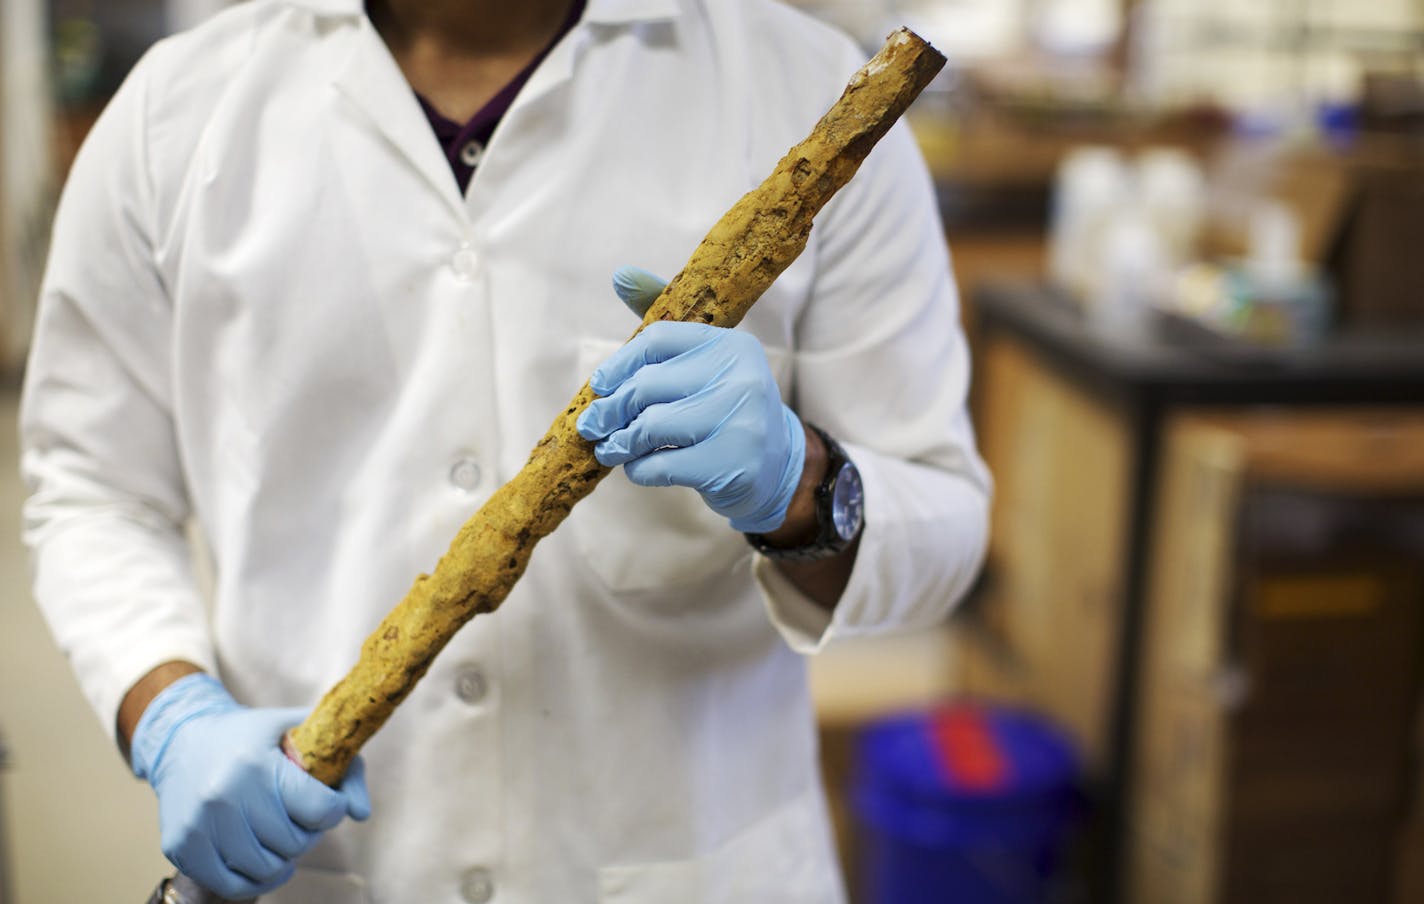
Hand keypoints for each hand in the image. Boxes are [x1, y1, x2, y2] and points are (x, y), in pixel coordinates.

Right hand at [130, 673, 370, 898]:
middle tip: (299, 817)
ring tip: (280, 835)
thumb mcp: (301, 732)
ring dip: (283, 858)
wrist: (182, 739)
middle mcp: (224, 794)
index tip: (326, 800)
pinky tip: (263, 860)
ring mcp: (199, 824)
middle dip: (308, 833)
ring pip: (266, 868)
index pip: (320, 809)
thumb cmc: (254, 737)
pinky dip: (255, 880)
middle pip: (295, 843)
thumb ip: (345, 768)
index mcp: (257, 763)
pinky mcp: (180, 846)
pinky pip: (230, 885)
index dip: (333, 809)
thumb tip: (360, 814)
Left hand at [578, 269, 804, 533]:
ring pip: (651, 426)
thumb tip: (619, 274)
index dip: (619, 363)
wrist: (778, 467)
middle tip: (592, 426)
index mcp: (732, 345)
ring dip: (620, 442)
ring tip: (610, 449)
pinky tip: (637, 467)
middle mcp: (741, 378)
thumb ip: (664, 330)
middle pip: (648, 385)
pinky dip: (638, 469)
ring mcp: (740, 422)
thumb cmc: (725, 409)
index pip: (657, 340)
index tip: (599, 386)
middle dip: (611, 409)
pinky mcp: (732, 465)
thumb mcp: (705, 365)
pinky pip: (661, 465)